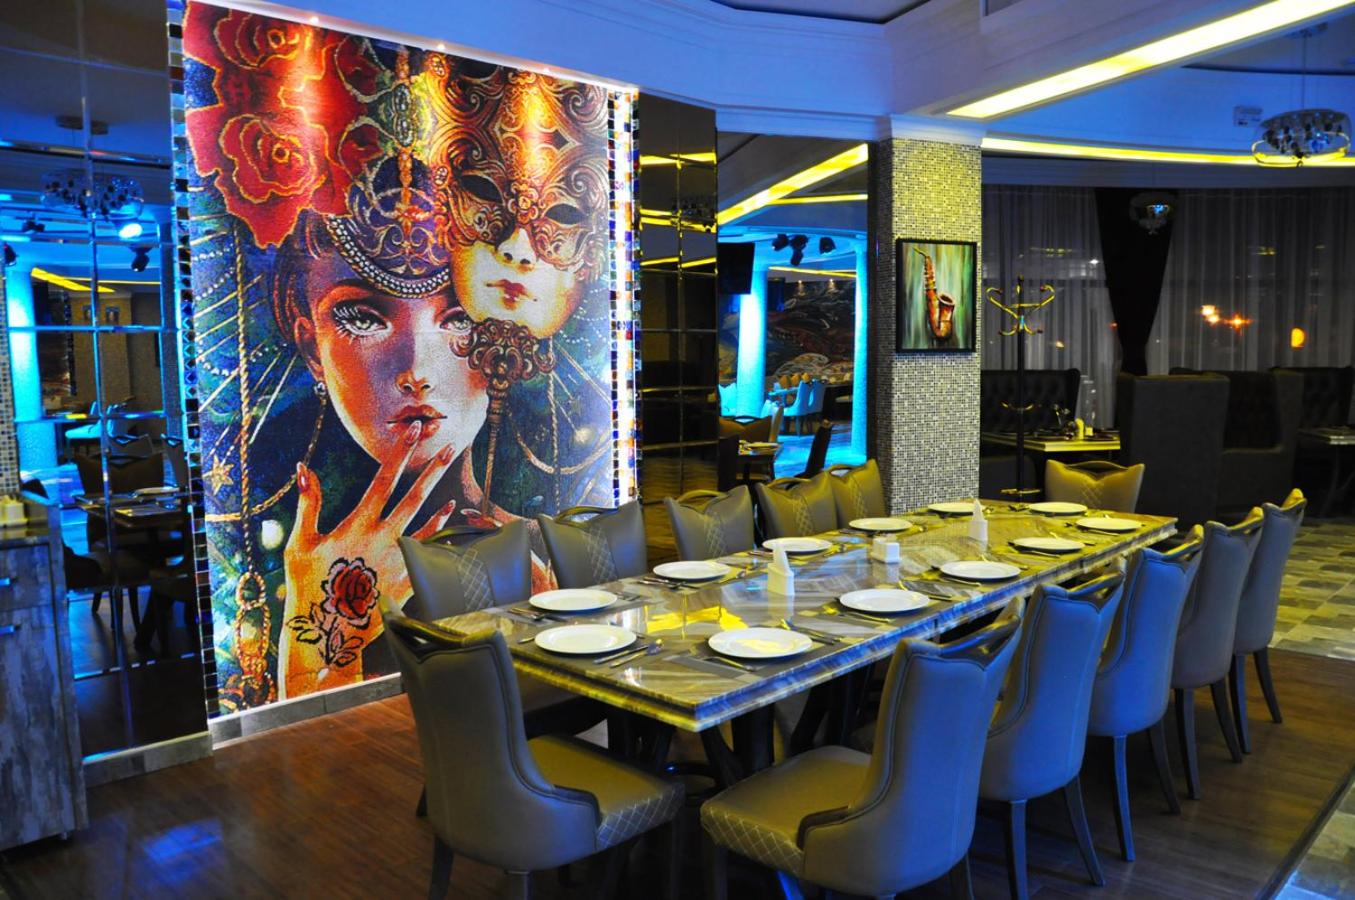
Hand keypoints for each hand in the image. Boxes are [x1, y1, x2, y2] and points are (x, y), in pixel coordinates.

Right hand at [279, 422, 456, 696]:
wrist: (324, 631)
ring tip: (454, 491)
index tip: (411, 430)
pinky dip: (439, 537)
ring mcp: (398, 561)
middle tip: (449, 446)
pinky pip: (429, 556)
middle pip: (414, 496)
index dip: (398, 452)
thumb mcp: (300, 542)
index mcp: (358, 525)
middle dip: (432, 469)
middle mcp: (383, 538)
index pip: (384, 479)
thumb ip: (308, 503)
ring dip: (441, 504)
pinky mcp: (407, 582)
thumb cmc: (307, 584)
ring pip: (427, 525)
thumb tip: (303, 468)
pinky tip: (447, 521)